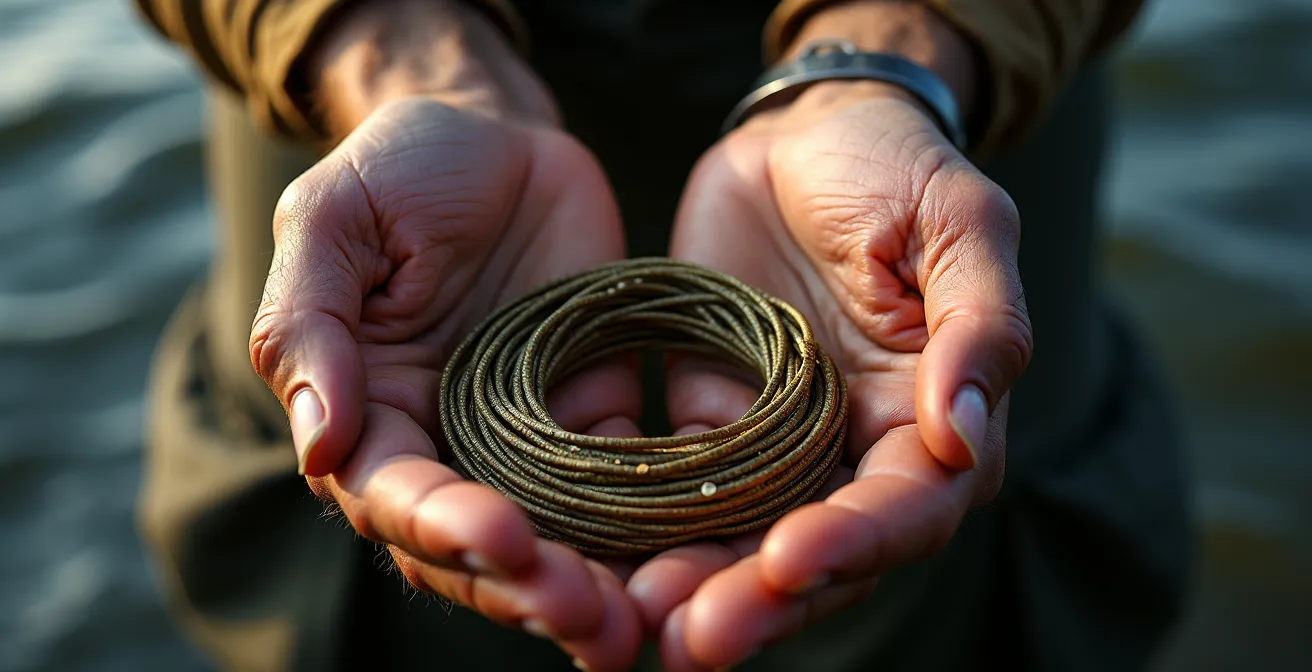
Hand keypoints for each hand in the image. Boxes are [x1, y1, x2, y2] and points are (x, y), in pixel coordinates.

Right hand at [247, 4, 641, 669]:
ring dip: (591, 588)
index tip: (504, 538)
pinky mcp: (598, 415)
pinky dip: (653, 530)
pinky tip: (689, 563)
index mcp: (371, 413)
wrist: (498, 137)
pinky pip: (628, 484)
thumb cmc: (401, 170)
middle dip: (526, 588)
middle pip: (477, 548)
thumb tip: (318, 443)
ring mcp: (527, 440)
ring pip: (557, 537)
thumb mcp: (335, 221)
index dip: (444, 527)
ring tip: (635, 627)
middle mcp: (446, 446)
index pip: (395, 496)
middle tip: (586, 616)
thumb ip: (309, 325)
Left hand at [629, 81, 1031, 671]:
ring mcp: (783, 448)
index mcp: (934, 419)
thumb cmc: (893, 168)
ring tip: (639, 626)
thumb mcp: (958, 222)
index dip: (855, 542)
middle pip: (823, 554)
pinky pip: (682, 492)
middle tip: (695, 638)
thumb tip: (961, 434)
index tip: (787, 560)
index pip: (907, 507)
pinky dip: (648, 531)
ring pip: (746, 542)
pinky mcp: (714, 427)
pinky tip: (602, 562)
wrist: (801, 133)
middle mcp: (860, 453)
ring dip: (698, 588)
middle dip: (764, 600)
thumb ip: (978, 325)